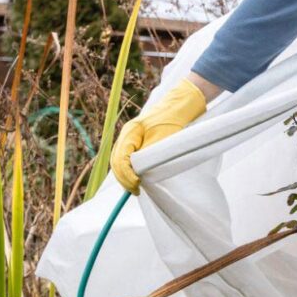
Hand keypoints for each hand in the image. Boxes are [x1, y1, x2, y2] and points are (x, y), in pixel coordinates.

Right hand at [110, 78, 206, 193]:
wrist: (179, 105)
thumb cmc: (173, 120)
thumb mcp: (162, 138)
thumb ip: (149, 153)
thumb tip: (139, 172)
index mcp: (130, 132)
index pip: (120, 158)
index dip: (127, 174)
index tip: (137, 185)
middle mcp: (127, 134)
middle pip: (116, 160)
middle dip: (124, 178)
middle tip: (135, 190)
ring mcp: (131, 137)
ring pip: (120, 160)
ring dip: (125, 175)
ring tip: (134, 188)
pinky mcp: (137, 140)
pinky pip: (127, 157)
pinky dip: (129, 169)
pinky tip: (136, 178)